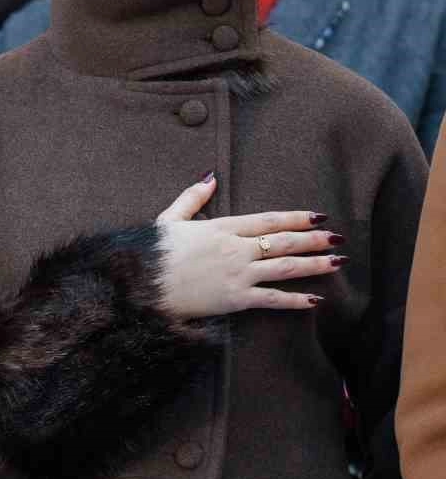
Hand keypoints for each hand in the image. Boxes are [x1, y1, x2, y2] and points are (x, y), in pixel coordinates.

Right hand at [154, 174, 345, 319]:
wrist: (141, 285)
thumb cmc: (152, 253)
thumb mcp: (168, 219)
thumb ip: (192, 198)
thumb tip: (210, 177)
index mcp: (220, 227)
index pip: (267, 220)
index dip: (295, 218)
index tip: (318, 216)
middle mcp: (235, 249)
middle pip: (283, 242)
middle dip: (313, 239)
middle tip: (338, 238)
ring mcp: (237, 274)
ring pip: (285, 268)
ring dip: (314, 264)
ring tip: (337, 262)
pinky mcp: (235, 299)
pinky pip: (272, 299)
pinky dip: (295, 300)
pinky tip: (315, 301)